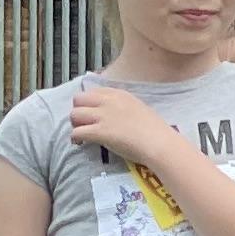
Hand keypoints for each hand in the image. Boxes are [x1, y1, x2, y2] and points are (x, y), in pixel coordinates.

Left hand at [67, 83, 183, 171]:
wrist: (160, 143)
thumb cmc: (156, 131)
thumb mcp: (140, 110)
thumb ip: (124, 108)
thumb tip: (116, 116)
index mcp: (120, 95)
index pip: (95, 91)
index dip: (90, 103)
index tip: (92, 112)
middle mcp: (109, 102)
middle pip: (79, 99)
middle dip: (78, 110)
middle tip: (84, 123)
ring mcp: (103, 116)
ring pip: (74, 114)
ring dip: (75, 124)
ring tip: (81, 134)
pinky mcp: (100, 132)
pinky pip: (77, 132)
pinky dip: (75, 138)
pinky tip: (80, 143)